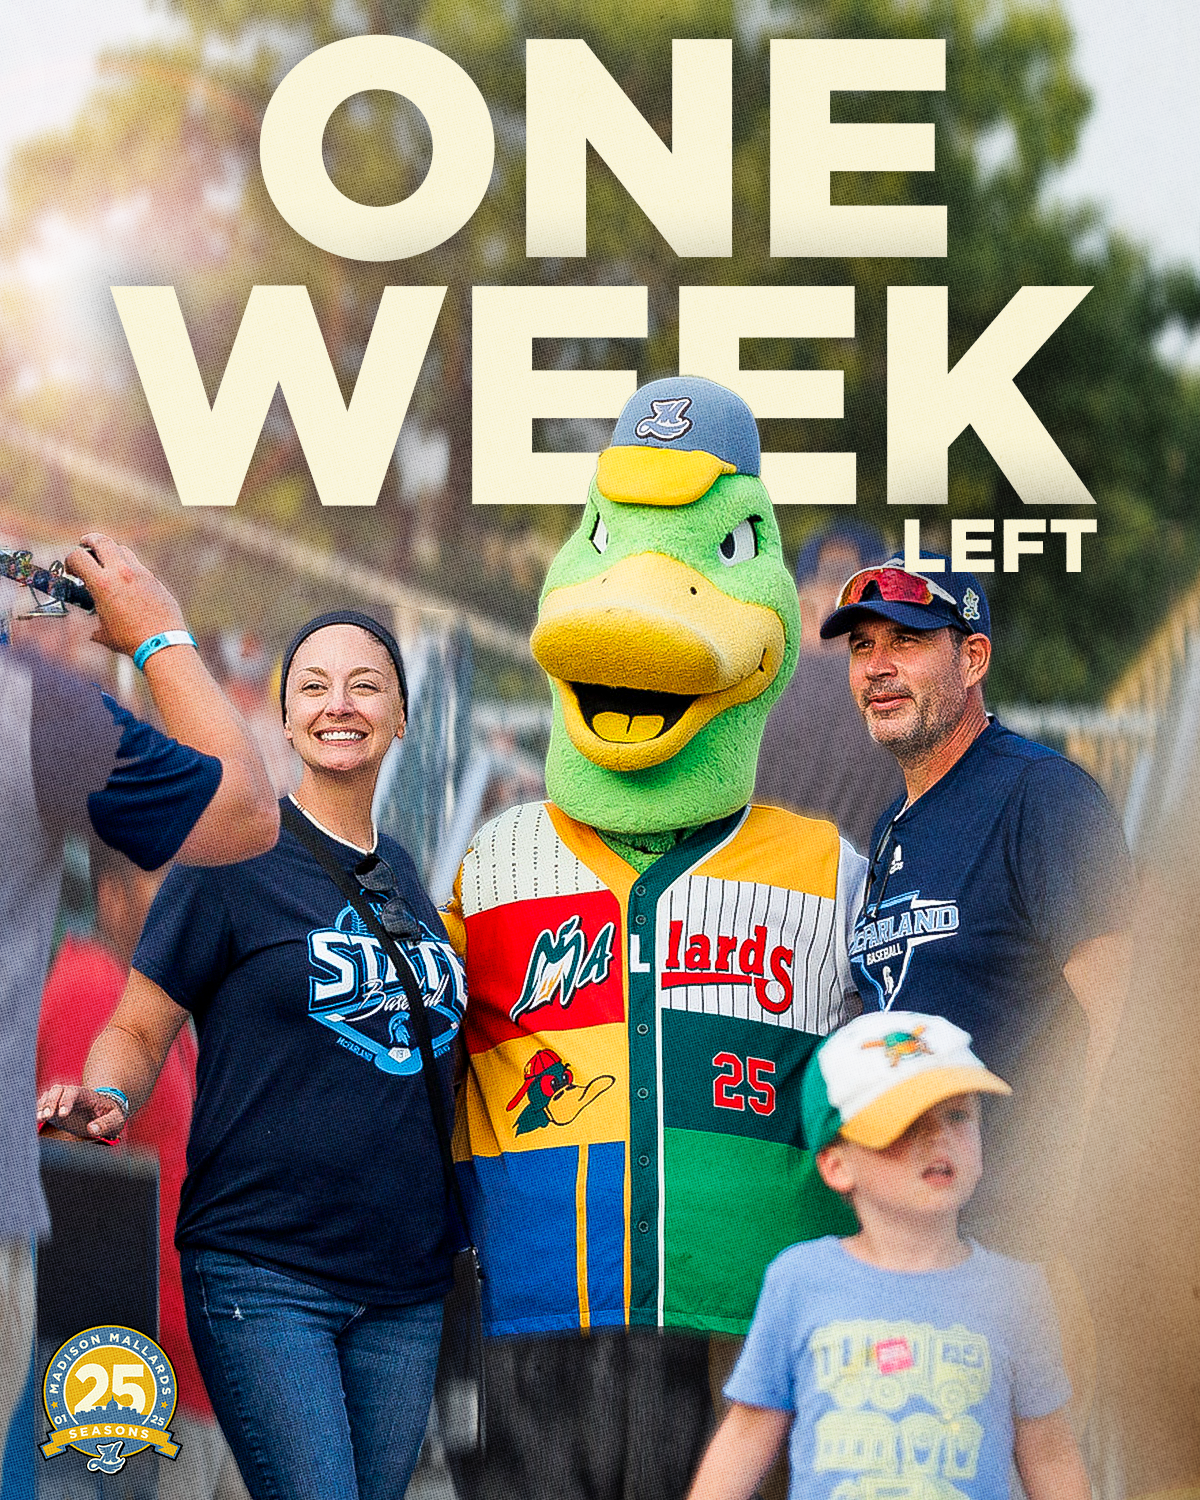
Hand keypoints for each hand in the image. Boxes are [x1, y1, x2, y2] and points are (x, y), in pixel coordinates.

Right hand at [36, 1084, 126, 1140]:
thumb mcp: (116, 1119)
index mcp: (87, 1095)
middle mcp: (71, 1095)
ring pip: (47, 1097)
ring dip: (42, 1107)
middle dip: (50, 1102)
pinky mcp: (54, 1111)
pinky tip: (35, 1121)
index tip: (63, 1115)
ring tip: (38, 1119)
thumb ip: (106, 1124)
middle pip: (57, 1090)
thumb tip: (92, 1130)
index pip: (74, 1092)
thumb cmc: (112, 1115)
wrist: (105, 1114)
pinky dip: (38, 1112)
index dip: (66, 1101)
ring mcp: (61, 1102)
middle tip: (46, 1116)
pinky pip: (43, 1107)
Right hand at [65, 534, 187, 657]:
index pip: (77, 556)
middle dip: (89, 540)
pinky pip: (138, 564)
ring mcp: (140, 573)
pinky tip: (126, 580)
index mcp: (102, 583)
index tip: (71, 570)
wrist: (162, 641)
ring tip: (106, 562)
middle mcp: (121, 572)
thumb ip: (94, 623)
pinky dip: (128, 566)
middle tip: (85, 544)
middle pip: (101, 541)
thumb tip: (92, 630)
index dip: (69, 561)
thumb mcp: (103, 632)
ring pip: (122, 549)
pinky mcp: (154, 579)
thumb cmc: (130, 640)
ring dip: (111, 551)